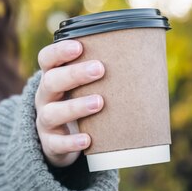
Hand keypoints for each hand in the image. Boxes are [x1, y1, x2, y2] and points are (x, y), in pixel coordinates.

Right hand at [35, 39, 104, 167]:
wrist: (60, 141)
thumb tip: (147, 59)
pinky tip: (87, 139)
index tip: (79, 46)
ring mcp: (45, 121)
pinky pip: (56, 144)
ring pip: (52, 113)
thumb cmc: (79, 103)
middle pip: (51, 81)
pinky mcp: (50, 144)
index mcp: (52, 77)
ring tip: (99, 102)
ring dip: (76, 106)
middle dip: (74, 74)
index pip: (47, 59)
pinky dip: (71, 141)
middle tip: (100, 69)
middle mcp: (45, 97)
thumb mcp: (82, 87)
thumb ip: (101, 75)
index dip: (59, 51)